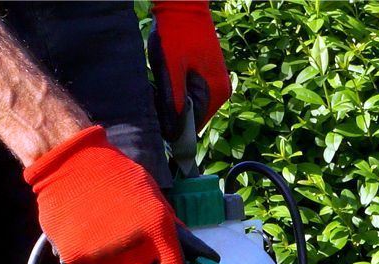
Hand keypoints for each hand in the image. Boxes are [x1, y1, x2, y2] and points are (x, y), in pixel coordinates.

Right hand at [24, 125, 187, 263]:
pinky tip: (89, 241)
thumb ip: (167, 228)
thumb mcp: (152, 197)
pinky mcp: (78, 258)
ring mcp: (104, 255)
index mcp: (159, 231)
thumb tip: (187, 255)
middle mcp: (134, 248)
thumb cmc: (115, 176)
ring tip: (107, 244)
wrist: (72, 163)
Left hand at [148, 0, 230, 141]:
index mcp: (216, 94)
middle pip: (193, 118)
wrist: (183, 6)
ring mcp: (216, 84)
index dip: (173, 128)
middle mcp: (221, 92)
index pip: (193, 128)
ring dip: (174, 103)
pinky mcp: (209, 76)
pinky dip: (178, 92)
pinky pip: (192, 95)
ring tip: (163, 84)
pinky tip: (168, 78)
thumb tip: (173, 136)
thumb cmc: (176, 35)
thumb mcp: (170, 72)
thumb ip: (174, 105)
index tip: (158, 116)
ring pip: (191, 107)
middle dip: (173, 114)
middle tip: (158, 95)